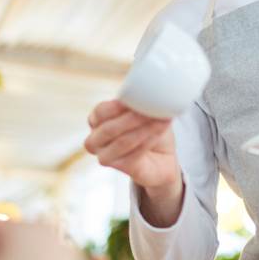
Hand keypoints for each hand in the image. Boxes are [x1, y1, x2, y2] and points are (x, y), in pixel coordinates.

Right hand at [84, 100, 182, 225]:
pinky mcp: (120, 168)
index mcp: (97, 120)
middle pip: (109, 129)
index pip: (100, 112)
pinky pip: (133, 155)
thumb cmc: (149, 129)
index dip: (116, 106)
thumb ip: (140, 102)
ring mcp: (106, 156)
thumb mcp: (145, 111)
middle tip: (150, 111)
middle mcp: (96, 140)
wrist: (162, 157)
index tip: (133, 99)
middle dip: (131, 119)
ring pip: (122, 142)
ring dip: (143, 130)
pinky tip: (158, 133)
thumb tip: (149, 91)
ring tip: (160, 120)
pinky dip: (148, 142)